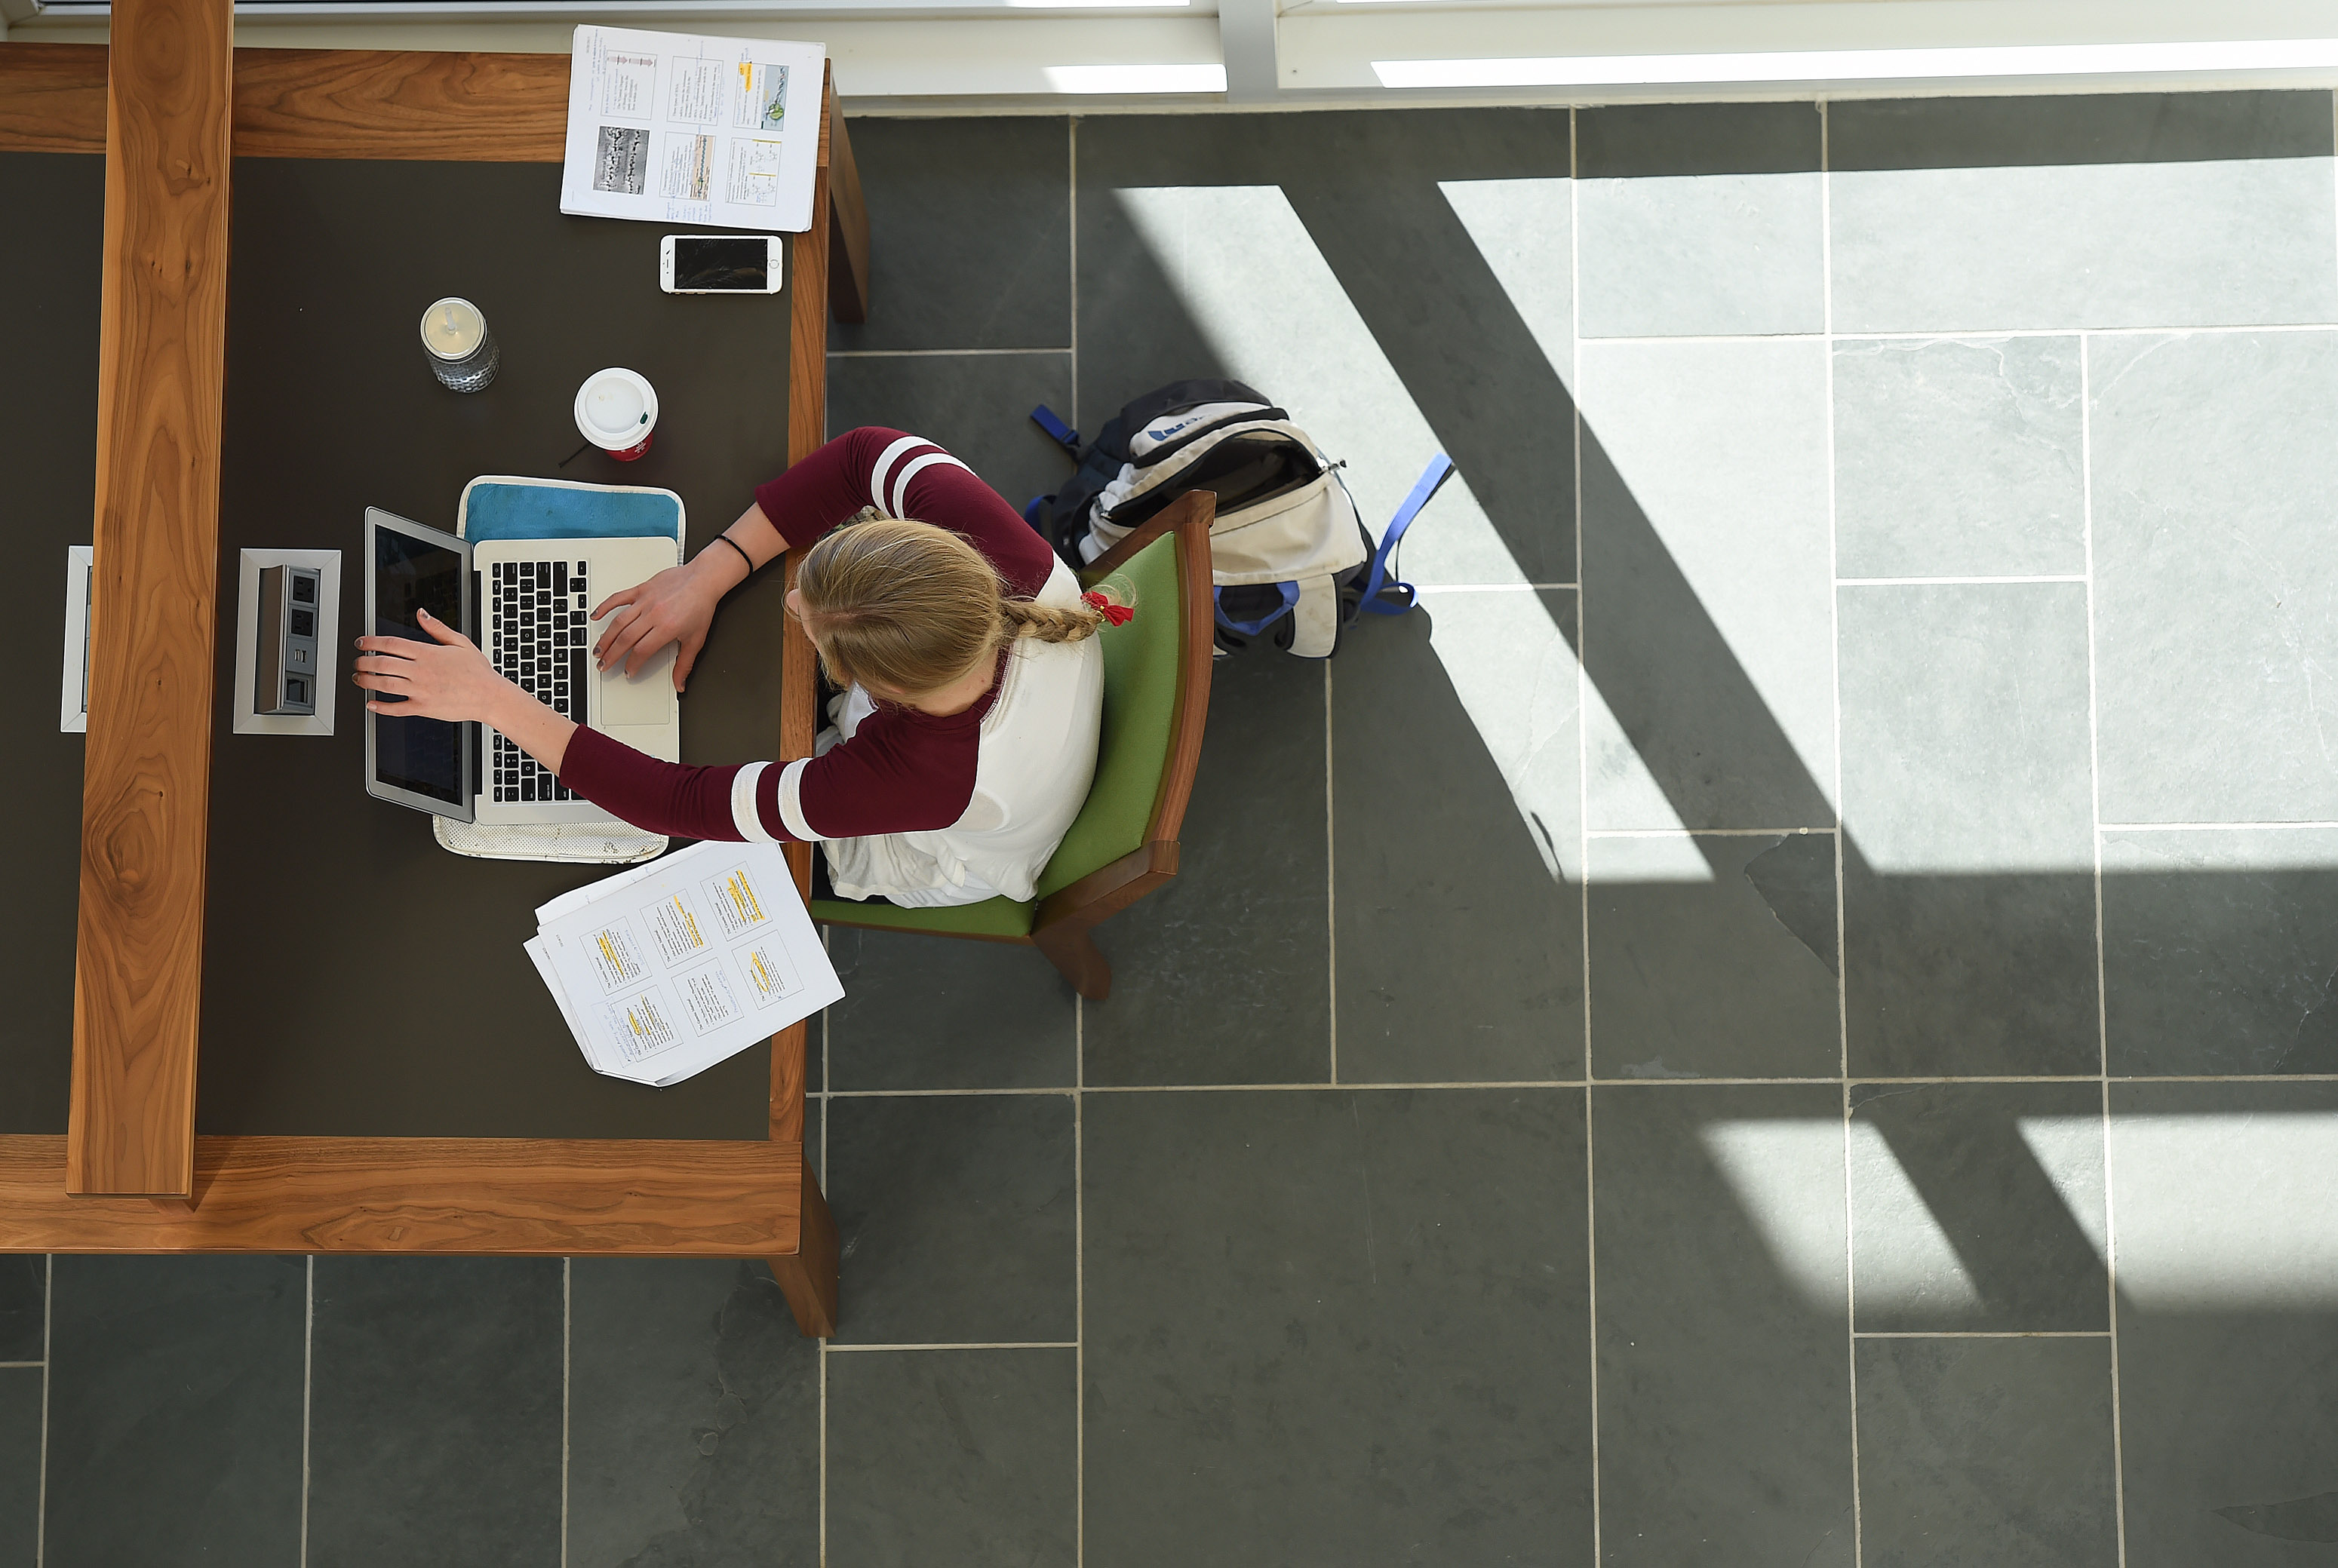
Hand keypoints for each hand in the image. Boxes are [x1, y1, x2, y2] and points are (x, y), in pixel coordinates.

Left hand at [352, 609, 510, 722]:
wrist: (490, 696)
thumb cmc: (478, 671)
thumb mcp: (460, 642)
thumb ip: (437, 628)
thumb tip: (421, 614)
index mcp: (427, 653)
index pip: (391, 644)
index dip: (371, 642)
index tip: (361, 643)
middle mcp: (421, 671)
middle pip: (382, 663)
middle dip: (363, 662)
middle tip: (357, 662)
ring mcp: (421, 691)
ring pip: (384, 685)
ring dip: (366, 681)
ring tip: (358, 679)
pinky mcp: (424, 708)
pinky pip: (396, 708)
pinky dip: (381, 707)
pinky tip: (371, 703)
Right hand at [592, 557, 727, 690]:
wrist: (704, 579)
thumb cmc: (701, 606)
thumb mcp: (696, 639)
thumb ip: (685, 664)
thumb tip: (680, 684)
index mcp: (666, 628)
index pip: (641, 651)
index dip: (632, 664)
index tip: (628, 672)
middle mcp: (653, 614)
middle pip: (625, 639)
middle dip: (611, 655)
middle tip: (603, 665)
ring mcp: (645, 601)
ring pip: (619, 622)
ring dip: (606, 638)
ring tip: (598, 650)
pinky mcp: (642, 589)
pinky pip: (618, 598)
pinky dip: (605, 607)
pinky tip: (595, 616)